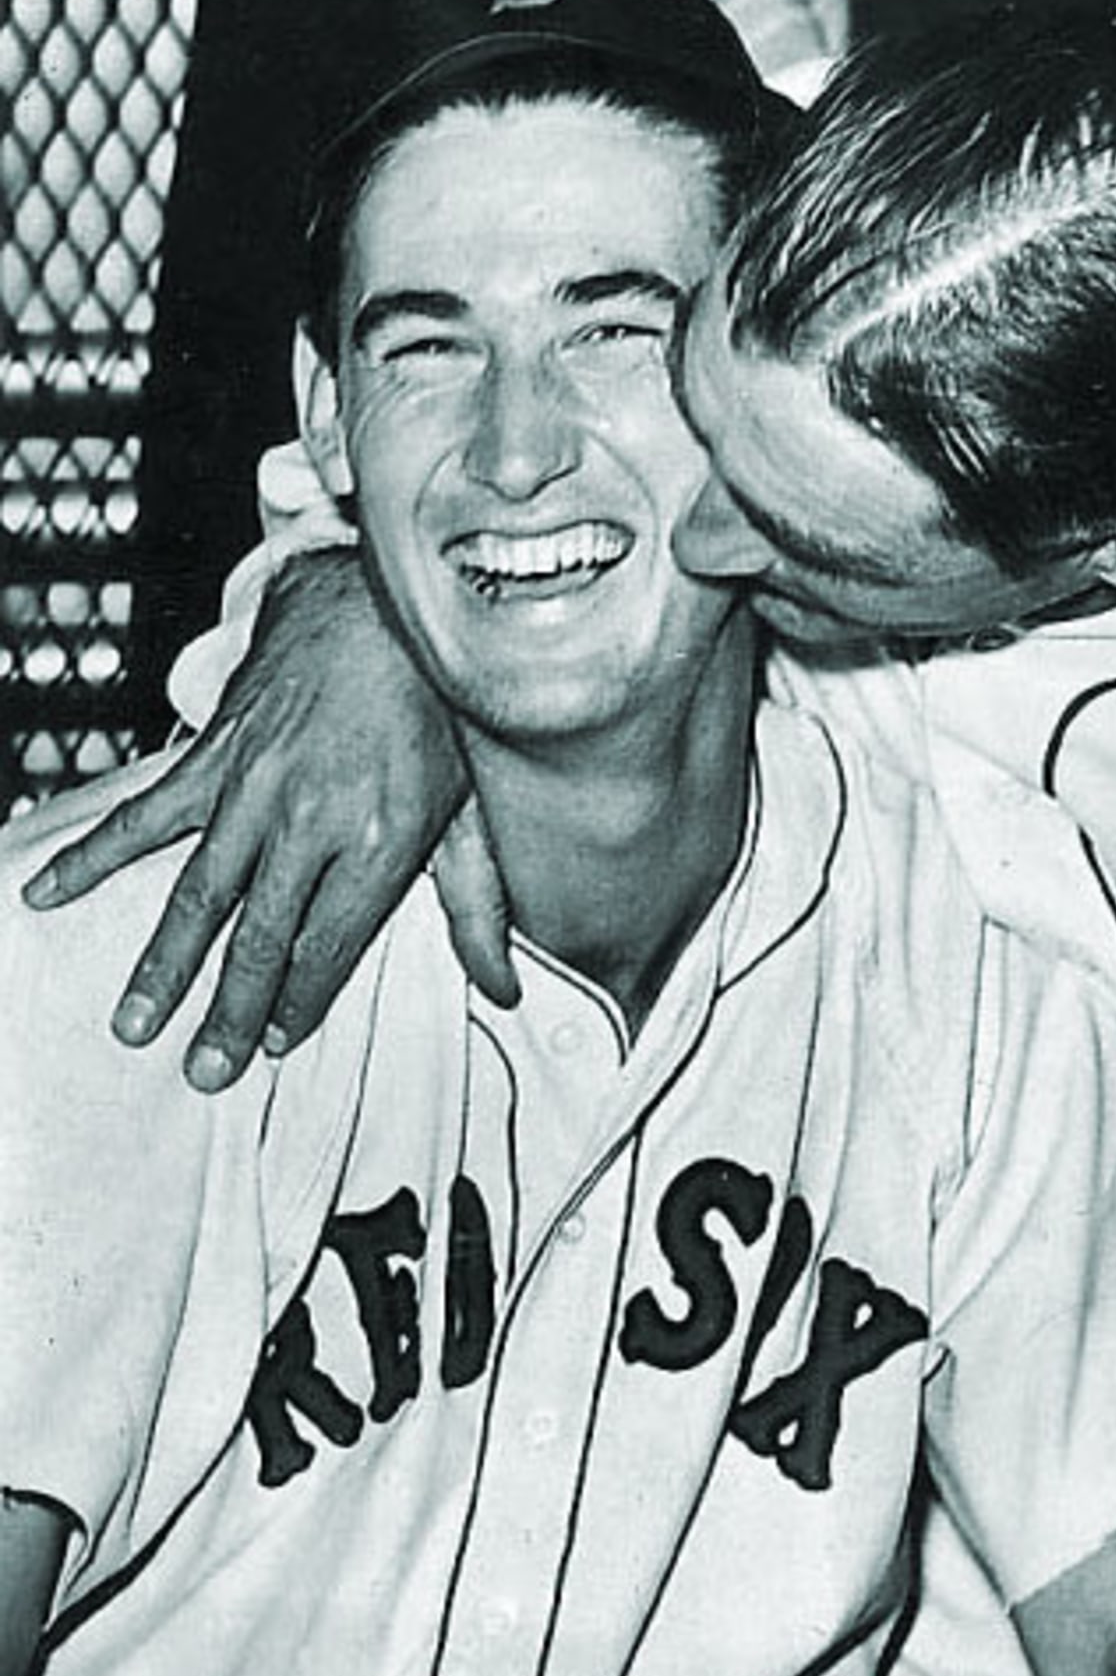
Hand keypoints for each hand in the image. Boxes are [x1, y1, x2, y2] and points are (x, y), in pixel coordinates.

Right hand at [24, 550, 514, 1089]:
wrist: (382, 604)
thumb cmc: (435, 713)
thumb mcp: (473, 809)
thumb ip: (479, 906)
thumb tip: (506, 991)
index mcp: (384, 840)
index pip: (332, 946)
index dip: (301, 1002)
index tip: (275, 1045)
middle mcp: (314, 820)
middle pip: (264, 937)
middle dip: (230, 1011)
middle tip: (202, 1071)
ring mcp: (256, 786)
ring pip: (201, 893)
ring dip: (163, 964)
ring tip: (134, 1025)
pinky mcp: (214, 752)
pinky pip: (146, 813)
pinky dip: (94, 854)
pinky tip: (49, 891)